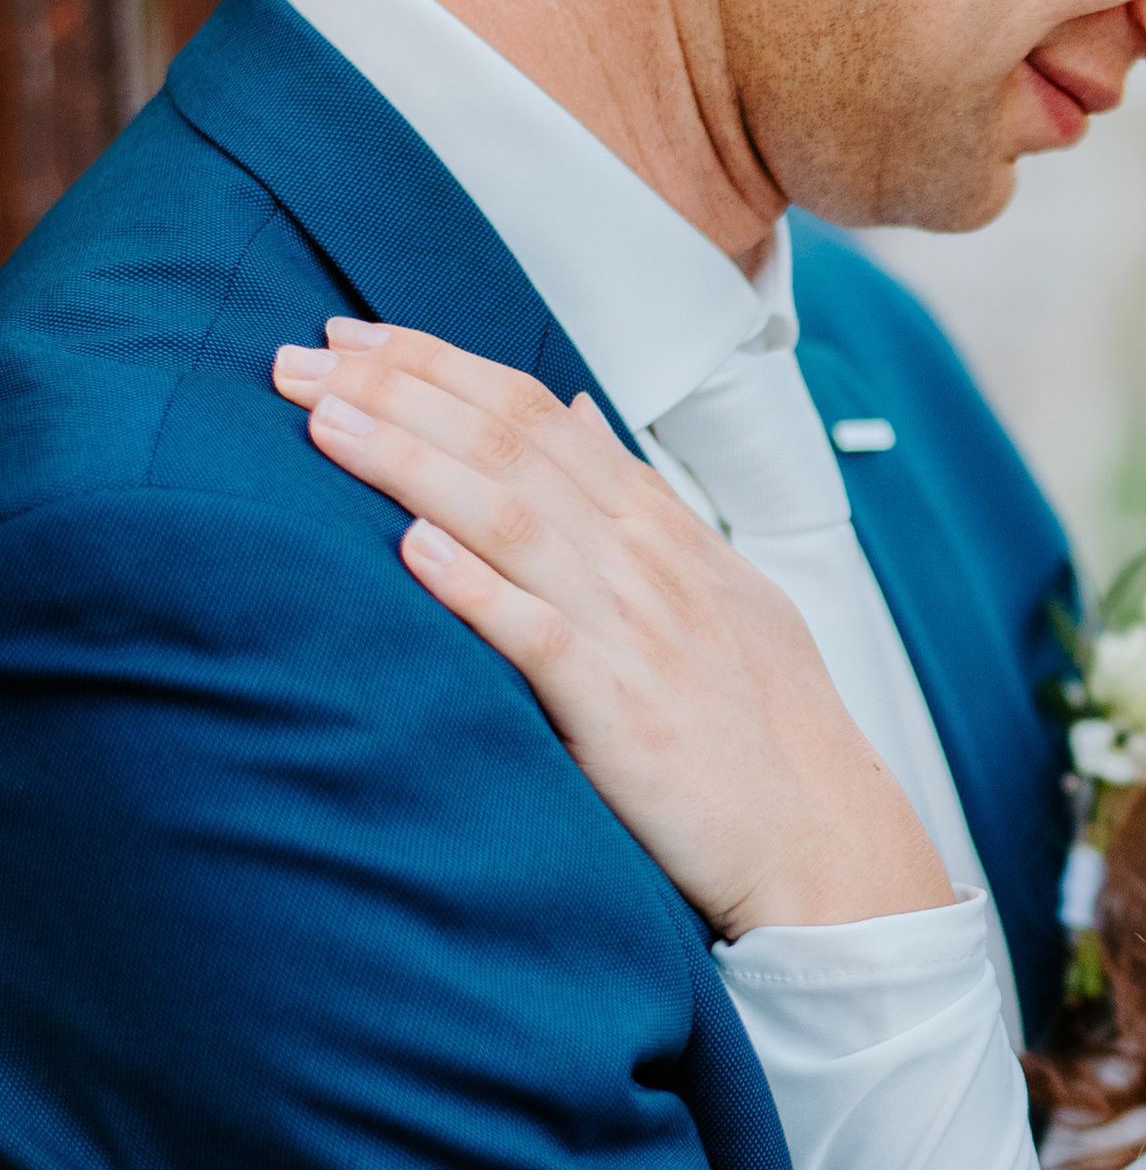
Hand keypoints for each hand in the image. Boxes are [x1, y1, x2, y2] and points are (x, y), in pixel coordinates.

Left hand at [273, 321, 954, 940]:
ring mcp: (636, 634)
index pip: (537, 414)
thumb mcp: (717, 582)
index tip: (356, 335)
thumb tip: (579, 414)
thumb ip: (640, 501)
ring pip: (510, 519)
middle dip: (397, 390)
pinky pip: (540, 637)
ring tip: (322, 423)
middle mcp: (645, 563)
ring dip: (409, 462)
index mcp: (661, 528)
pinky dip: (476, 589)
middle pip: (509, 444)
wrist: (823, 835)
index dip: (440, 364)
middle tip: (299, 358)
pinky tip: (410, 550)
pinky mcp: (624, 715)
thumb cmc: (765, 723)